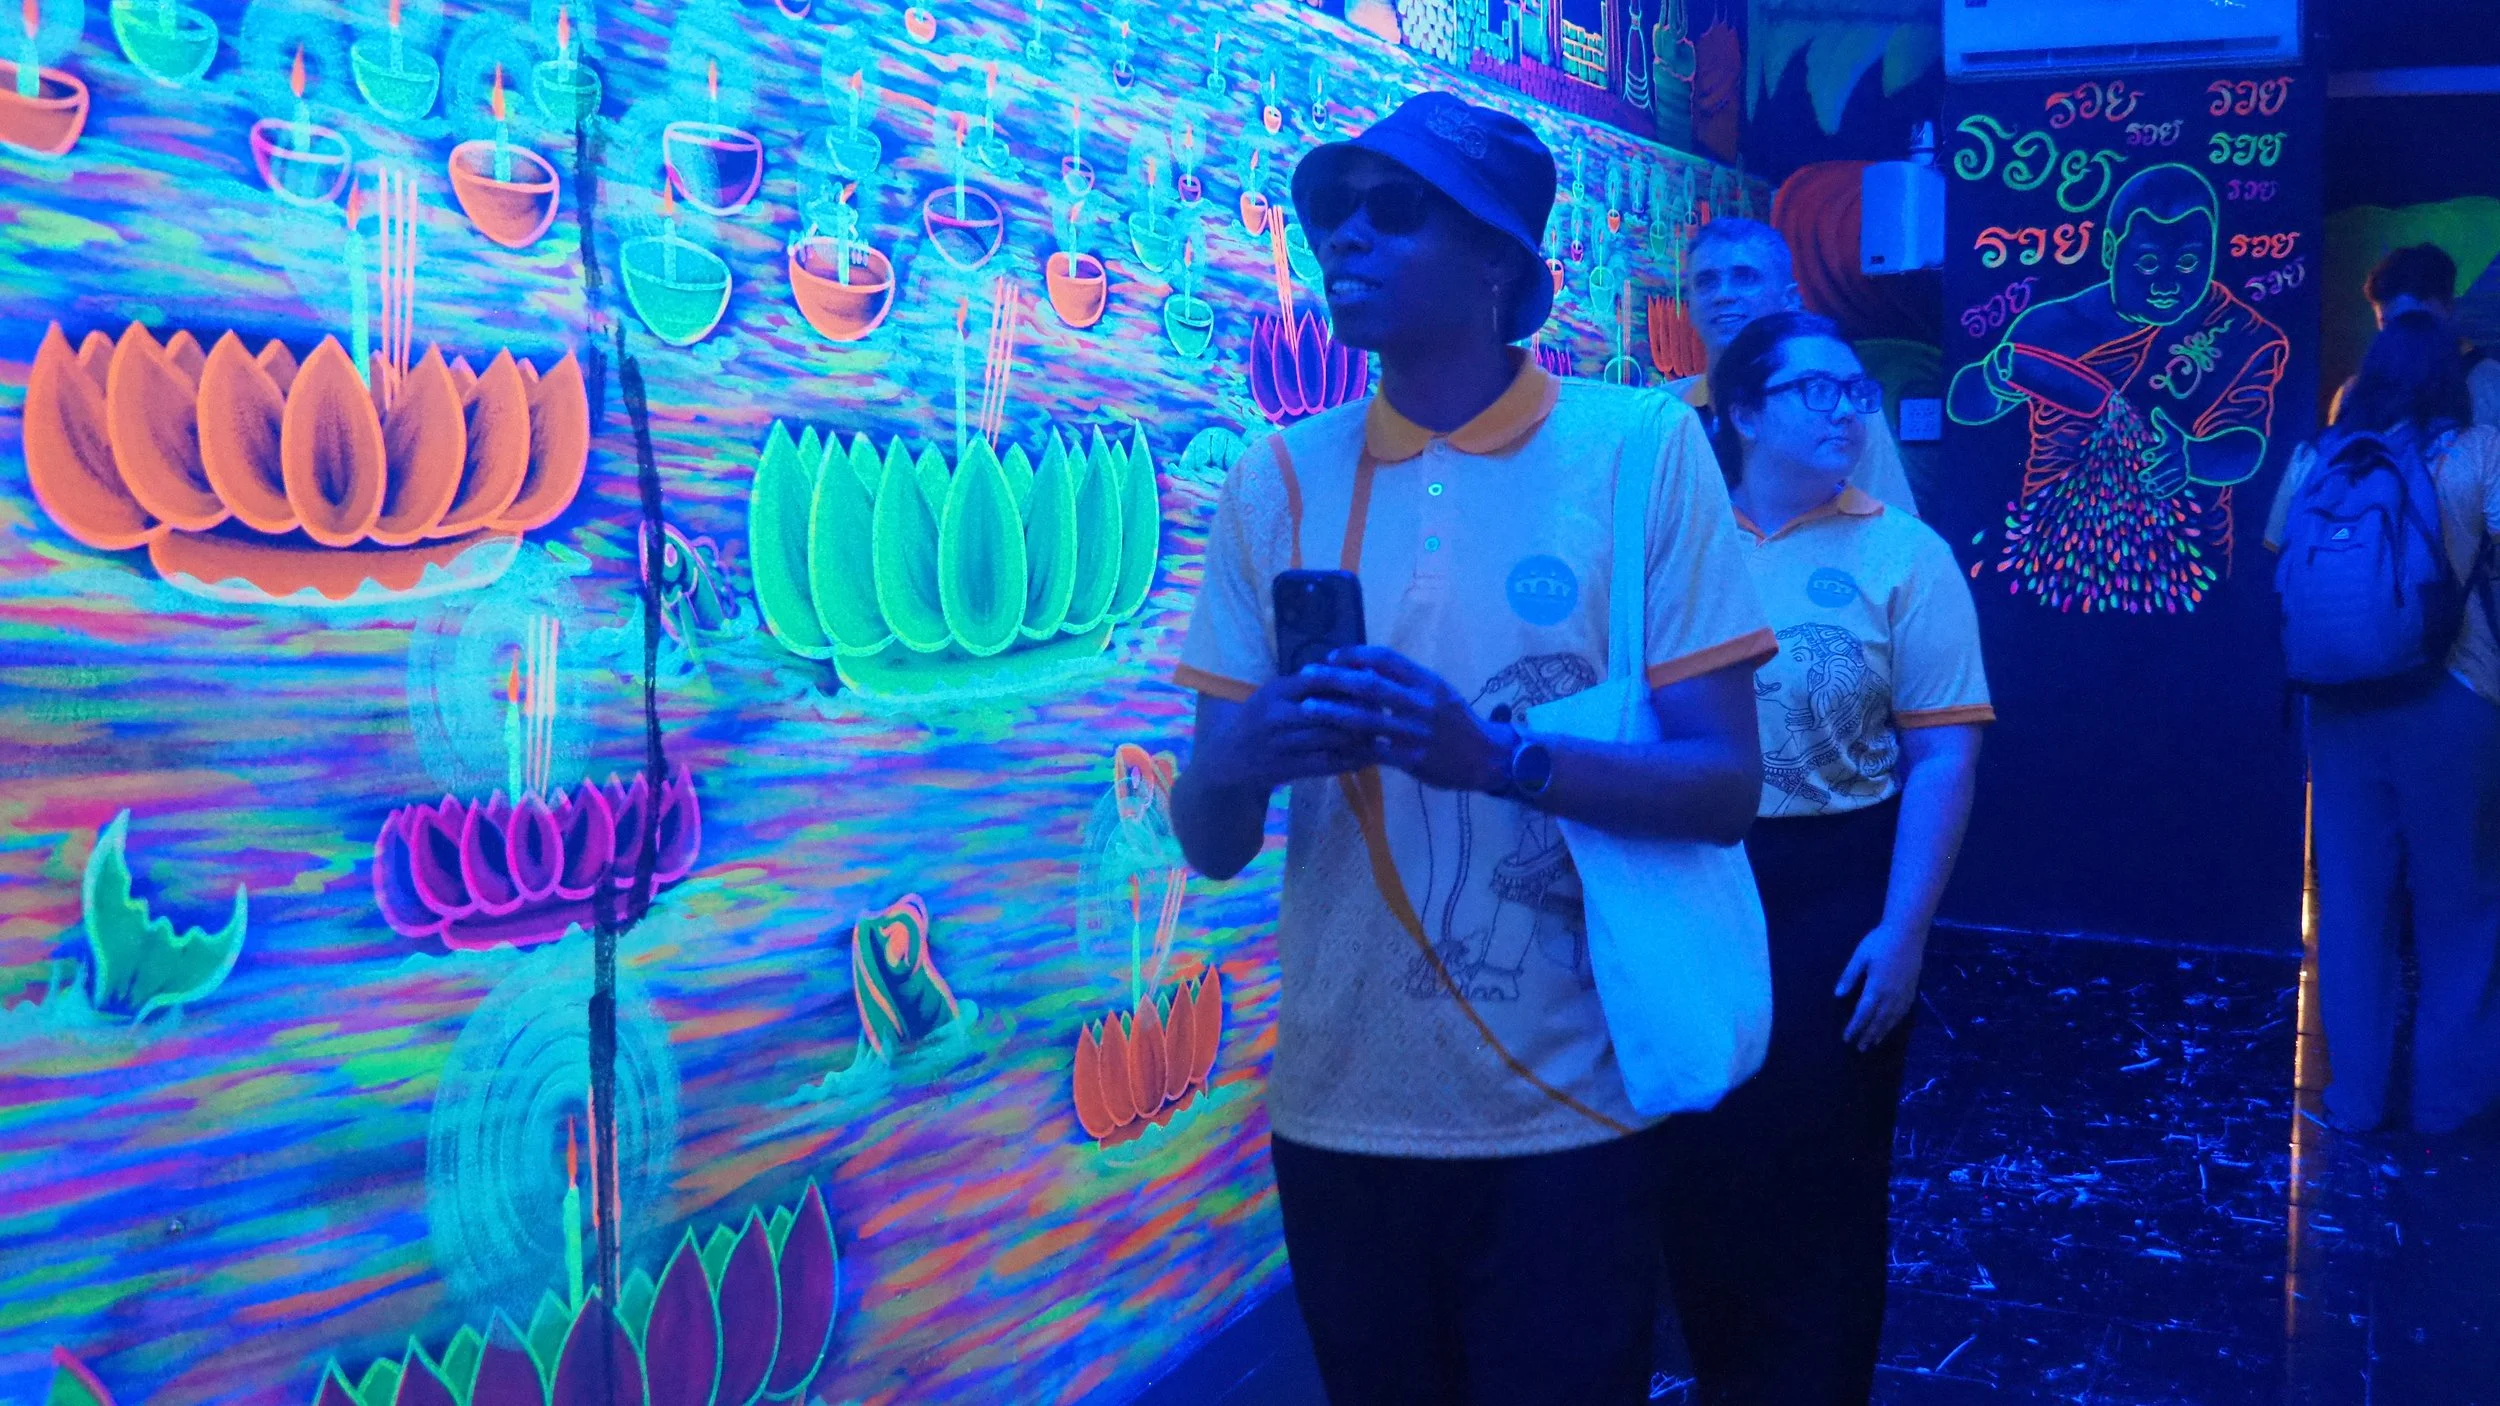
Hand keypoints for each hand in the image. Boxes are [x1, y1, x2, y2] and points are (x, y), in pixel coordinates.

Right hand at [1192, 670, 1420, 793]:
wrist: (1226, 758)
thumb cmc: (1258, 719)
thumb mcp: (1275, 694)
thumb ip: (1307, 685)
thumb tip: (1353, 670)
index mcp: (1277, 690)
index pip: (1319, 680)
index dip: (1350, 681)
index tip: (1377, 682)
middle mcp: (1278, 715)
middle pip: (1330, 711)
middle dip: (1362, 713)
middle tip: (1390, 711)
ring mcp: (1282, 744)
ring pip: (1331, 739)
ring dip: (1361, 738)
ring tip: (1386, 734)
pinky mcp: (1287, 768)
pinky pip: (1325, 764)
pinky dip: (1350, 761)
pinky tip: (1370, 757)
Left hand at [1300, 646, 1509, 793]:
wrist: (1487, 757)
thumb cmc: (1456, 721)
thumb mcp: (1437, 691)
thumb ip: (1406, 680)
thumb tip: (1364, 664)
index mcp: (1428, 681)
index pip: (1386, 658)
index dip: (1355, 654)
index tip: (1331, 656)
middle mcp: (1422, 703)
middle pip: (1371, 684)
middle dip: (1334, 678)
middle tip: (1306, 674)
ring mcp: (1417, 732)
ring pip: (1368, 719)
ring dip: (1333, 712)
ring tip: (1307, 707)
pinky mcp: (1413, 759)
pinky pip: (1375, 752)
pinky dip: (1350, 747)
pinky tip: (1328, 744)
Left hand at [1836, 923, 1924, 1050]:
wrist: (1908, 933)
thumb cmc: (1880, 942)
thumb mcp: (1860, 956)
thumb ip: (1849, 976)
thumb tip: (1838, 995)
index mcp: (1876, 987)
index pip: (1863, 1013)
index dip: (1855, 1027)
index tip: (1847, 1039)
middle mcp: (1891, 995)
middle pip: (1878, 1021)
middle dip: (1868, 1035)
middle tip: (1860, 1048)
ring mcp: (1903, 994)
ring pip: (1891, 1019)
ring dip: (1882, 1033)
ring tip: (1873, 1043)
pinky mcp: (1912, 990)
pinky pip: (1903, 1012)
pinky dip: (1895, 1023)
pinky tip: (1891, 1026)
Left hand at [2137, 407, 2189, 496]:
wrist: (2204, 456)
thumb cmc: (2182, 443)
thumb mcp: (2174, 433)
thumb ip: (2164, 423)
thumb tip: (2156, 410)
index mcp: (2174, 448)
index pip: (2163, 451)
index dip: (2155, 453)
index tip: (2145, 456)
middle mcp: (2178, 460)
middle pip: (2166, 467)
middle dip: (2154, 472)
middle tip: (2141, 476)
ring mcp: (2182, 471)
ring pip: (2170, 478)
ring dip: (2159, 483)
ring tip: (2148, 486)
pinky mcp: (2183, 479)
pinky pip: (2176, 486)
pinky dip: (2167, 490)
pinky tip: (2156, 494)